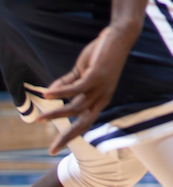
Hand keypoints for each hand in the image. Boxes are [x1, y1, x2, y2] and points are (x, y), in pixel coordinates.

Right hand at [39, 24, 136, 153]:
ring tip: (40, 119)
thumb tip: (48, 93)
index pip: (86, 122)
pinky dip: (61, 92)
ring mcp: (100, 87)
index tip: (57, 147)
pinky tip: (47, 94)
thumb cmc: (101, 54)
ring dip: (57, 113)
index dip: (72, 135)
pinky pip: (76, 88)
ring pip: (76, 107)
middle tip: (52, 150)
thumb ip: (67, 83)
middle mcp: (102, 97)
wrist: (119, 35)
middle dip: (68, 137)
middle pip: (84, 123)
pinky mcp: (97, 75)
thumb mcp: (82, 72)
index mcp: (100, 99)